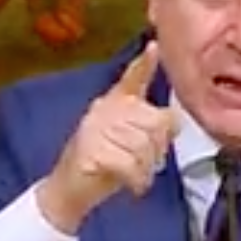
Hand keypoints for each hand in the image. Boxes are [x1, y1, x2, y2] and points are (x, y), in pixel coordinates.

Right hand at [36, 42, 178, 233]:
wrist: (67, 192)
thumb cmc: (102, 165)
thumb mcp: (126, 140)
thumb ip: (146, 127)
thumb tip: (173, 122)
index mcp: (112, 104)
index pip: (132, 79)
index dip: (144, 64)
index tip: (154, 48)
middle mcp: (103, 111)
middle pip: (155, 122)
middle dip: (159, 148)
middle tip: (148, 164)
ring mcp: (94, 130)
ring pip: (144, 145)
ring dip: (147, 168)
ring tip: (136, 176)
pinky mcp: (91, 152)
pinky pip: (131, 164)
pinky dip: (138, 180)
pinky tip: (133, 186)